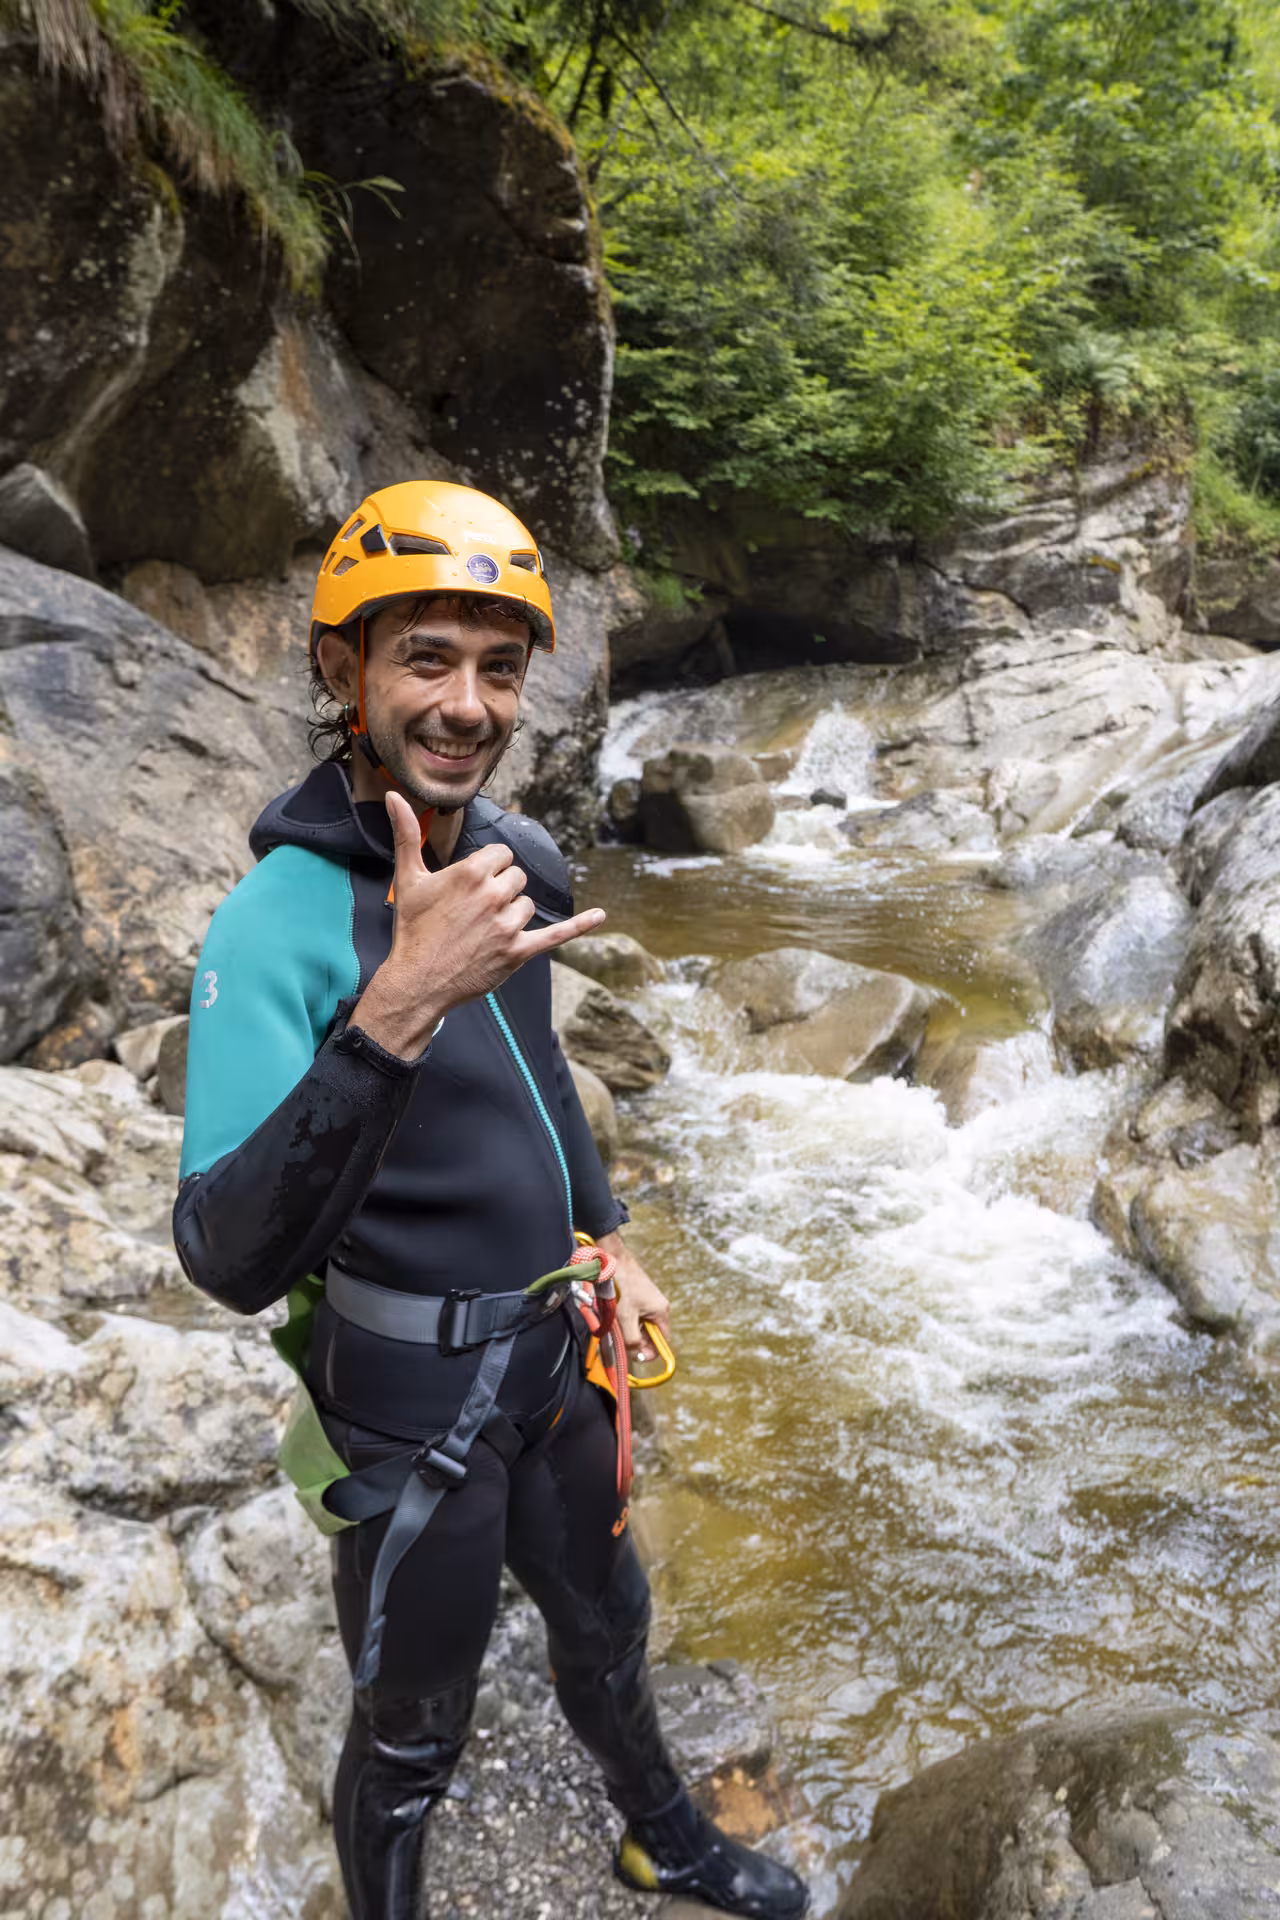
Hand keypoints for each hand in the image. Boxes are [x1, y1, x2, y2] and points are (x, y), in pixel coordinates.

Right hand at [353, 792, 605, 1056]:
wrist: (416, 980)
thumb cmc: (413, 929)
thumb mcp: (408, 878)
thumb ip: (406, 834)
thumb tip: (393, 796)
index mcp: (470, 873)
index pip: (501, 855)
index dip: (488, 868)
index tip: (472, 885)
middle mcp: (493, 896)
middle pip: (517, 877)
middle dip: (501, 889)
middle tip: (474, 910)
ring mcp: (508, 926)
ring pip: (527, 904)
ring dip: (512, 912)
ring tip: (484, 929)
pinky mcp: (518, 952)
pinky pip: (556, 935)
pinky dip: (580, 926)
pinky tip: (601, 915)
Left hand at [598, 1230, 670, 1363]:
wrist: (614, 1260)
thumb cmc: (623, 1285)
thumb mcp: (626, 1315)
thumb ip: (632, 1337)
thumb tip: (636, 1354)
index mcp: (661, 1312)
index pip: (663, 1342)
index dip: (651, 1351)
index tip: (637, 1356)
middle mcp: (658, 1309)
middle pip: (651, 1335)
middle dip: (636, 1339)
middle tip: (622, 1338)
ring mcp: (649, 1303)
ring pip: (640, 1326)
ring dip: (629, 1329)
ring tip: (617, 1324)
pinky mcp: (639, 1299)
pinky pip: (635, 1317)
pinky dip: (625, 1320)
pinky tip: (616, 1315)